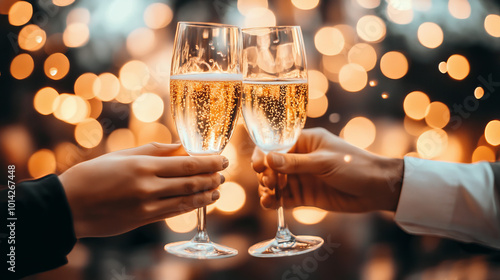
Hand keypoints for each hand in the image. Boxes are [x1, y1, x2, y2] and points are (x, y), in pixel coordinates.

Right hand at [59, 143, 226, 237]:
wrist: (69, 206)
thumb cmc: (92, 175)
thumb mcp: (122, 155)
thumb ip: (154, 150)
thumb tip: (180, 147)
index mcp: (143, 165)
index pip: (186, 163)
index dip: (208, 162)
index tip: (221, 158)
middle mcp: (148, 186)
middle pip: (191, 182)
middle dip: (212, 176)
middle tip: (224, 172)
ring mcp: (146, 206)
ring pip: (186, 200)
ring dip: (206, 194)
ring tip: (218, 188)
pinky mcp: (143, 220)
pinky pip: (173, 213)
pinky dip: (191, 207)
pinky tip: (201, 202)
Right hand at [252, 128, 403, 212]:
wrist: (377, 189)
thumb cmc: (355, 166)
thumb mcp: (324, 162)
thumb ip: (295, 163)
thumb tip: (268, 158)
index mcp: (305, 142)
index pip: (276, 145)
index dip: (263, 154)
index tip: (258, 164)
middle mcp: (299, 159)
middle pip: (271, 165)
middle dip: (264, 173)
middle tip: (268, 181)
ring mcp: (301, 178)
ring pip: (275, 182)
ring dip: (267, 188)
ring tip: (268, 194)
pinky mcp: (304, 196)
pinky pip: (283, 198)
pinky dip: (274, 201)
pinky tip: (269, 203)